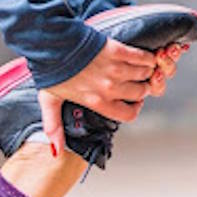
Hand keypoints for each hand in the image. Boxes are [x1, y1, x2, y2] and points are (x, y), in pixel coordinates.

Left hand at [38, 37, 182, 155]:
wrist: (52, 44)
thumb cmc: (50, 71)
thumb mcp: (50, 101)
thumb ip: (54, 127)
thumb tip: (55, 152)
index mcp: (96, 102)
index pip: (129, 115)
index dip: (134, 108)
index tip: (132, 101)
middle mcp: (109, 88)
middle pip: (141, 93)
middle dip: (141, 88)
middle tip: (135, 81)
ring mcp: (115, 69)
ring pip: (145, 74)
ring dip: (144, 71)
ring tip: (136, 67)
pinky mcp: (118, 51)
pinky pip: (143, 57)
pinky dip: (146, 57)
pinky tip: (141, 56)